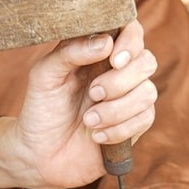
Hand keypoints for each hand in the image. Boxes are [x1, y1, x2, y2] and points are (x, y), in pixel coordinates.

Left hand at [0, 21, 157, 188]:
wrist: (40, 156)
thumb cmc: (41, 110)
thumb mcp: (45, 75)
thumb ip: (70, 52)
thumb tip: (105, 41)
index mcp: (98, 52)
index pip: (131, 31)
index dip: (130, 41)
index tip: (113, 59)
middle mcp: (118, 72)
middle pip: (146, 62)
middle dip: (121, 81)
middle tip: (93, 94)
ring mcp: (129, 98)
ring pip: (148, 93)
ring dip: (117, 109)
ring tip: (89, 120)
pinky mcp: (135, 125)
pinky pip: (145, 119)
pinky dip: (119, 129)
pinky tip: (97, 136)